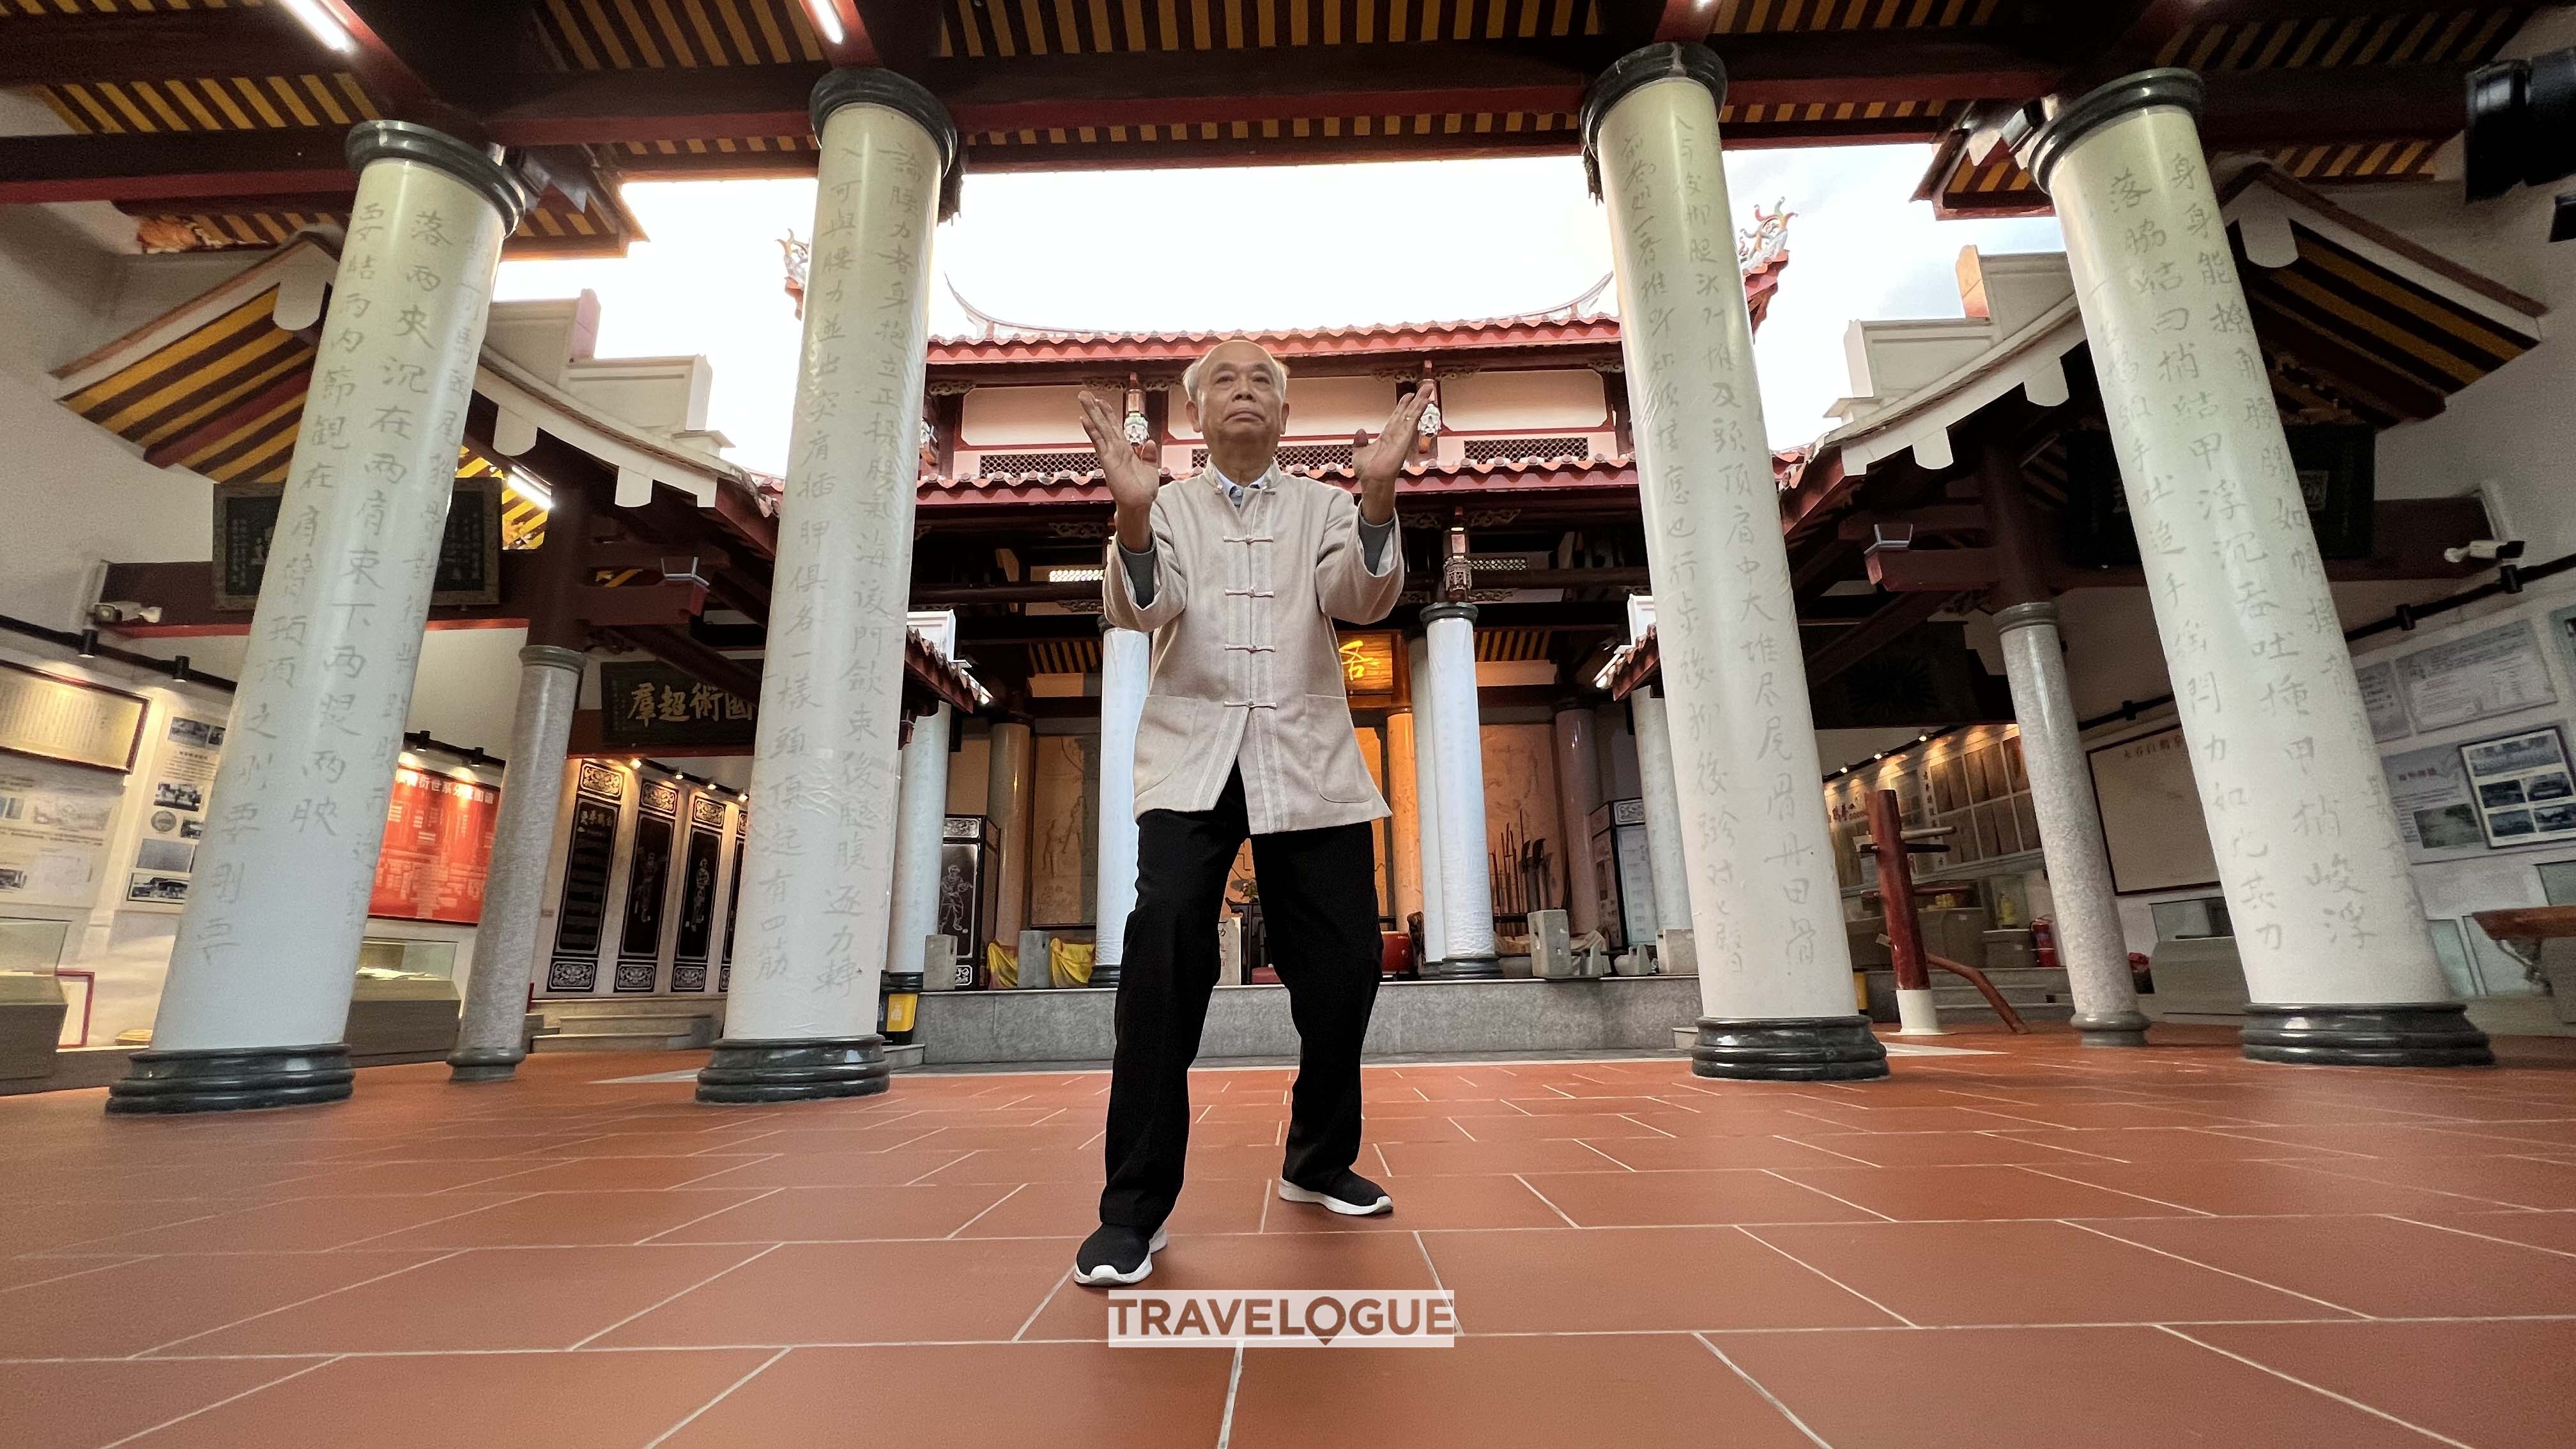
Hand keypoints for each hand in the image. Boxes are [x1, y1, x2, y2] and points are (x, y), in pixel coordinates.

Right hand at [1079, 390, 1160, 515]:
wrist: (1139, 504)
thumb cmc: (1143, 491)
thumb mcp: (1152, 469)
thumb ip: (1150, 455)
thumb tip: (1151, 442)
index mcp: (1125, 451)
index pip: (1115, 427)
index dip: (1109, 414)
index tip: (1102, 401)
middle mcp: (1115, 450)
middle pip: (1104, 424)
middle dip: (1095, 408)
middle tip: (1085, 394)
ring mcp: (1110, 454)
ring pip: (1100, 428)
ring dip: (1091, 413)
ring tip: (1083, 398)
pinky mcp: (1108, 460)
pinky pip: (1099, 441)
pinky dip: (1092, 430)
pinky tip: (1085, 419)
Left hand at [1351, 383, 1431, 523]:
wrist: (1372, 480)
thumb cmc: (1368, 471)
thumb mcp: (1359, 453)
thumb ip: (1360, 442)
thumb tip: (1361, 431)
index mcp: (1387, 437)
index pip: (1397, 418)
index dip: (1403, 406)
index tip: (1408, 396)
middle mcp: (1397, 435)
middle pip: (1409, 413)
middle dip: (1417, 400)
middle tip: (1425, 388)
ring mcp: (1402, 436)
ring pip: (1413, 414)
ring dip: (1421, 401)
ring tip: (1429, 389)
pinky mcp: (1405, 438)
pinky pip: (1413, 421)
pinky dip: (1419, 410)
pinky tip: (1425, 401)